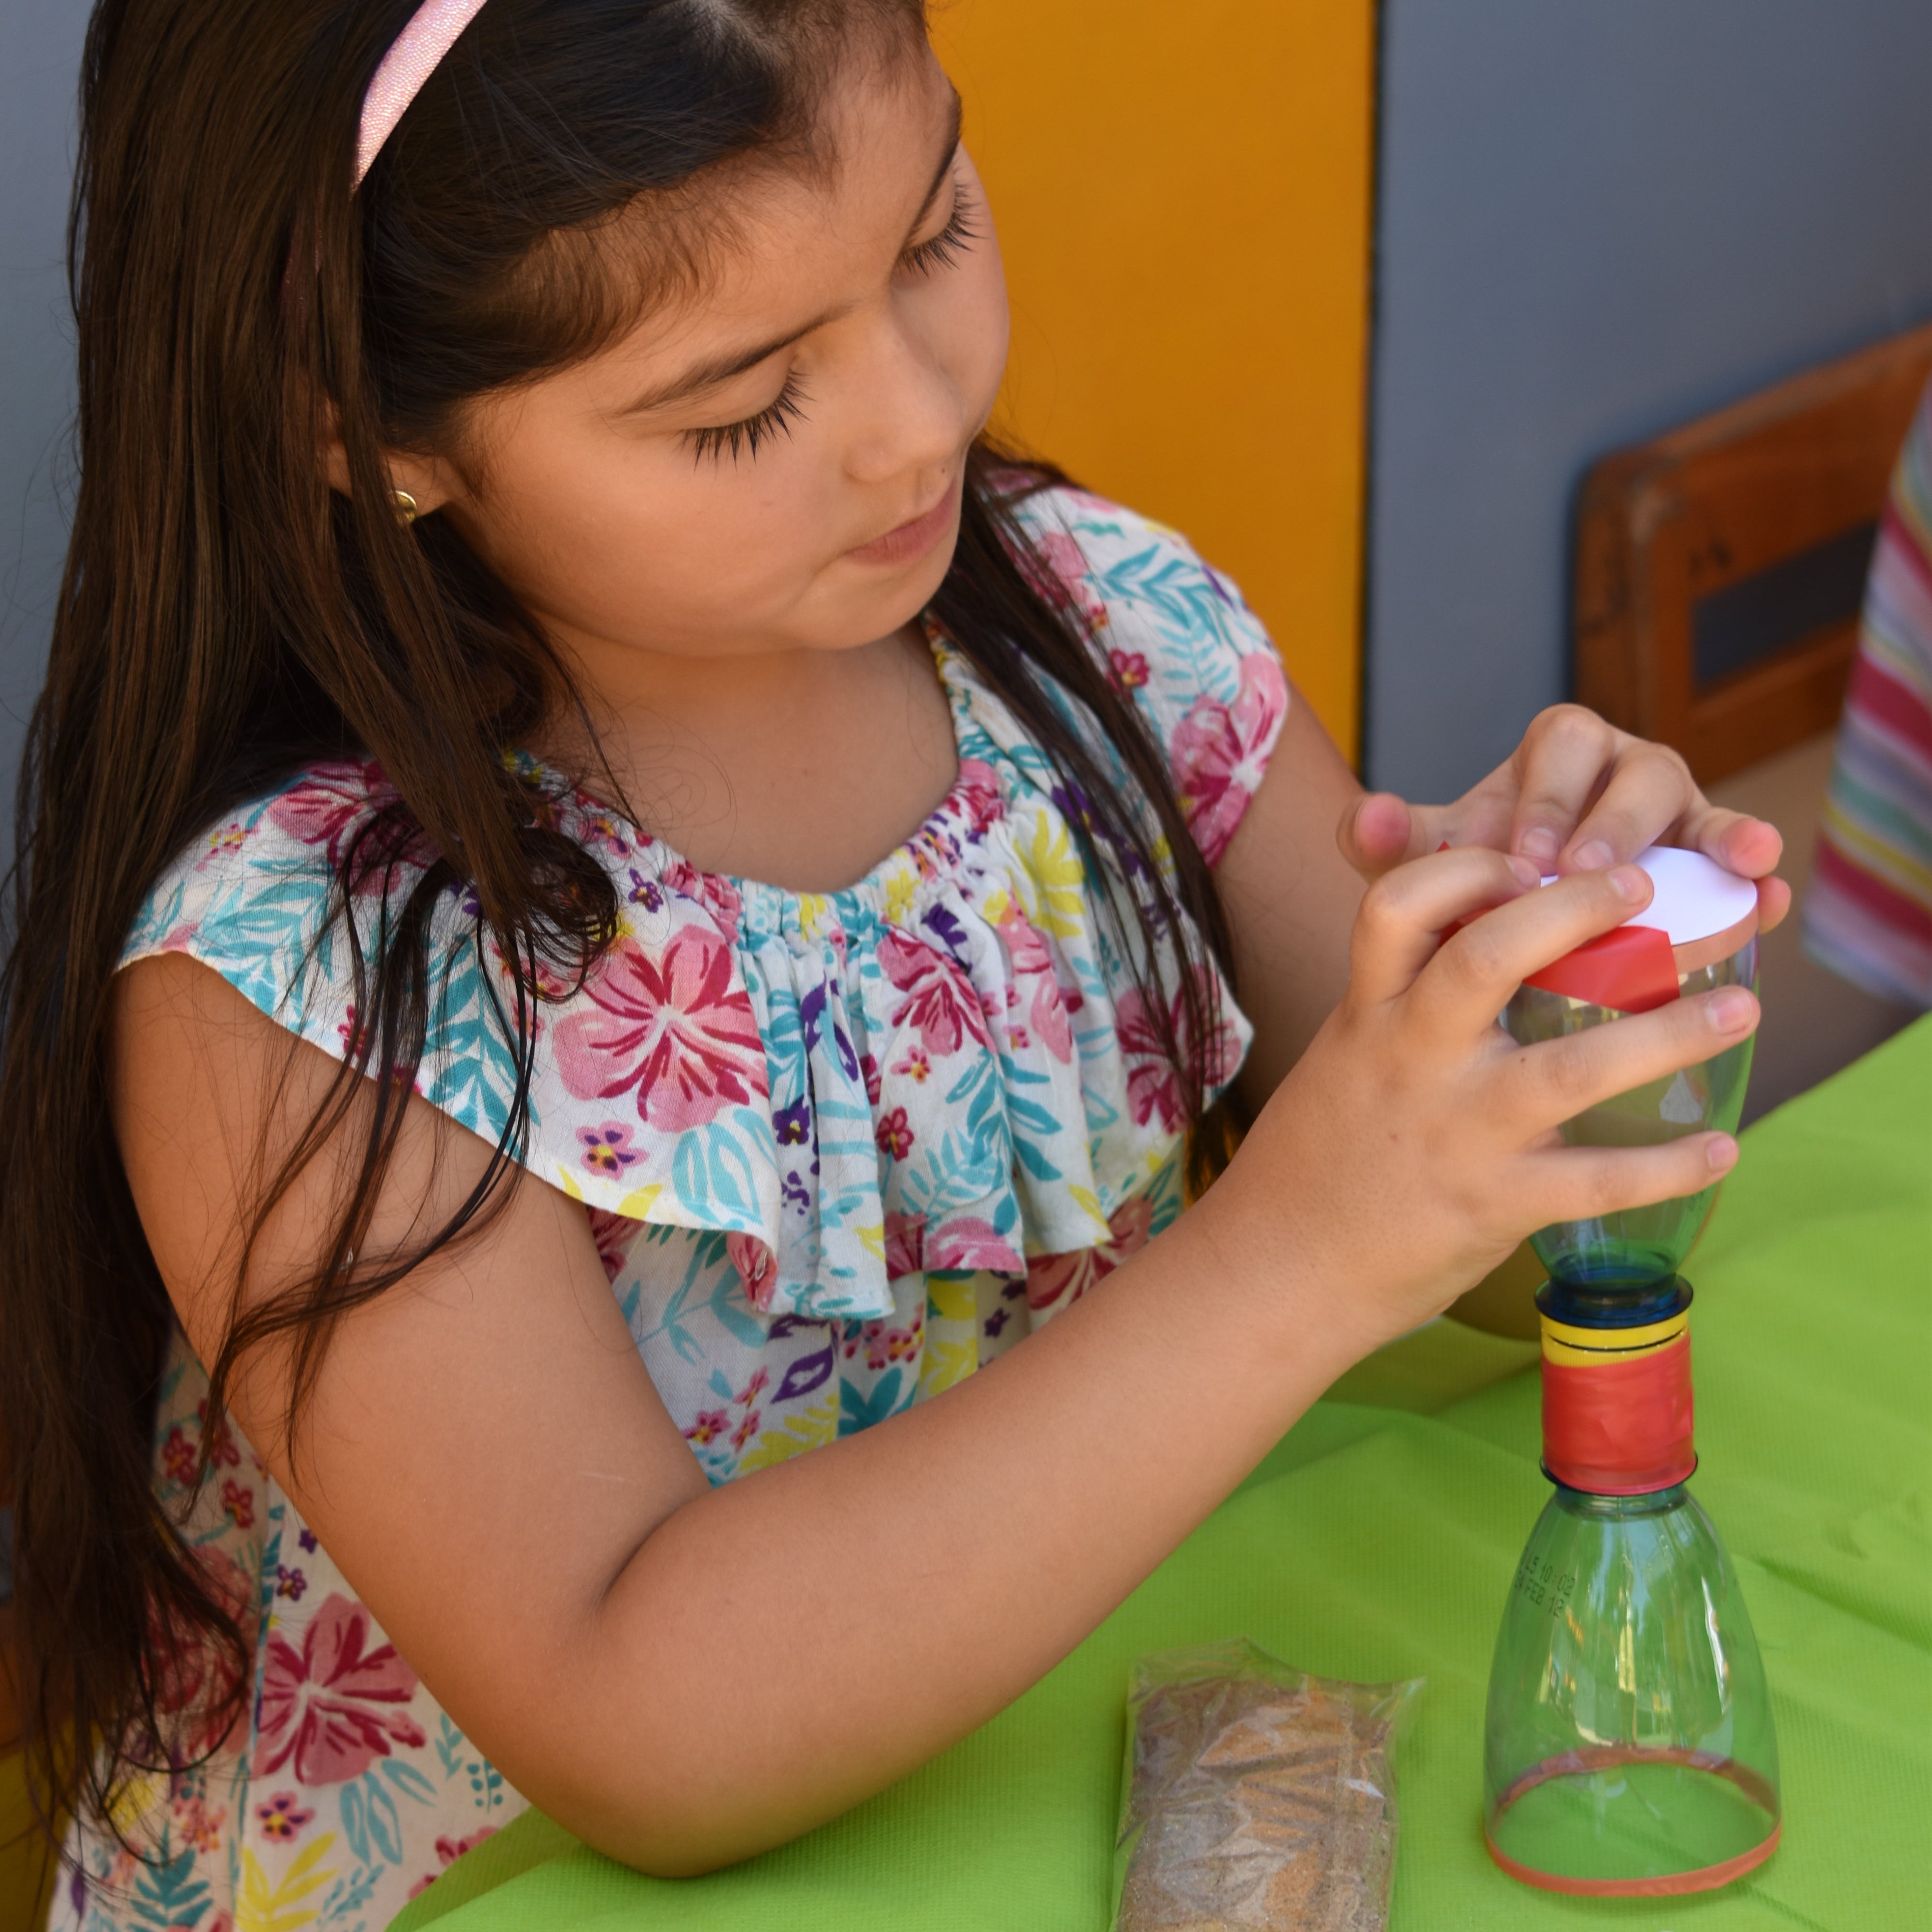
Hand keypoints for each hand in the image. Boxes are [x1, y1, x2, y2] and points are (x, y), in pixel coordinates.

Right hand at [1219, 846, 1760, 1354]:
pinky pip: (1596, 1182)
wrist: (1278, 1269)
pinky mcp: (1491, 1205)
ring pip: (1570, 1069)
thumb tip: (1483, 953)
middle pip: (1488, 955)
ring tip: (1739, 1011)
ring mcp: (1454, 1132)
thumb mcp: (1343, 1057)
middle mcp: (1411, 1060)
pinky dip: (1667, 1165)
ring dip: (1668, 1036)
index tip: (1526, 860)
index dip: (1465, 868)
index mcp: (1368, 1016)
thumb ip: (1402, 1007)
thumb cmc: (1315, 1160)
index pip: (1397, 907)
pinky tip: (1720, 1150)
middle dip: (1576, 909)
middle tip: (1645, 886)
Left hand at [1334, 704, 1790, 934]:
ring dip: (1709, 833)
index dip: (1547, 797)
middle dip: (1615, 820)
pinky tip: (1766, 896)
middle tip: (1583, 874)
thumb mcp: (1426, 868)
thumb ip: (1389, 845)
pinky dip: (1755, 873)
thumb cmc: (1470, 884)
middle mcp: (1619, 771)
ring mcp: (1672, 815)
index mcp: (1556, 755)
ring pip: (1698, 806)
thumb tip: (1371, 820)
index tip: (1523, 858)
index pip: (1562, 745)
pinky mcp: (1709, 861)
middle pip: (1638, 766)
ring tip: (1724, 865)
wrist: (1506, 936)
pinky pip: (1738, 857)